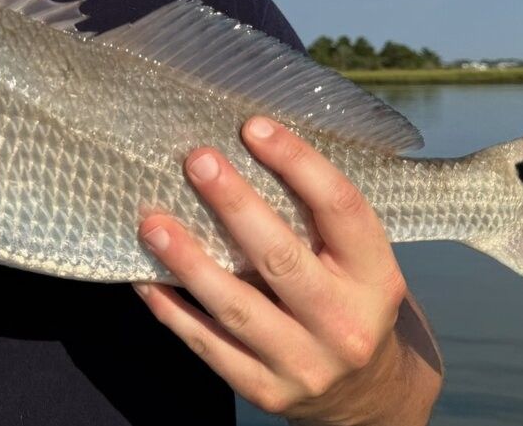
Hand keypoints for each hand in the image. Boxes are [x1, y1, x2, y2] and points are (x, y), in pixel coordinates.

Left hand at [133, 117, 440, 425]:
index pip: (340, 209)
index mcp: (376, 278)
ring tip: (151, 222)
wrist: (367, 395)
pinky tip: (146, 279)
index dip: (297, 162)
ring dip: (188, 261)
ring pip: (237, 307)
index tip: (253, 127)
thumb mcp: (359, 262)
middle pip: (282, 258)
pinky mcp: (265, 391)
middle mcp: (345, 324)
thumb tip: (247, 145)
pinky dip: (174, 312)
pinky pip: (209, 346)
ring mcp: (305, 364)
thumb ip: (318, 218)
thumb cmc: (349, 301)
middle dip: (235, 205)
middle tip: (196, 160)